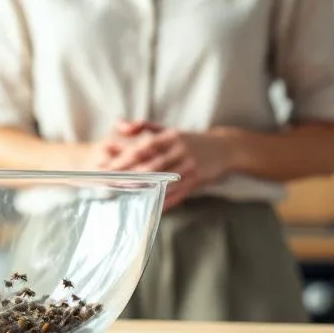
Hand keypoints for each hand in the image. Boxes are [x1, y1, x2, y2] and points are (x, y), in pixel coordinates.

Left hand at [100, 122, 234, 209]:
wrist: (225, 148)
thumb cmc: (191, 139)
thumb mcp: (171, 129)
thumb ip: (145, 127)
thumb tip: (122, 126)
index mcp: (171, 137)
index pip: (144, 147)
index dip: (124, 157)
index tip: (108, 165)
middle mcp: (180, 151)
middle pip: (151, 166)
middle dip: (129, 175)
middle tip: (111, 184)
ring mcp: (189, 167)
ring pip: (163, 181)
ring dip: (144, 189)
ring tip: (125, 196)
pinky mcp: (197, 180)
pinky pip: (177, 194)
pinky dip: (163, 201)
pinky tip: (150, 206)